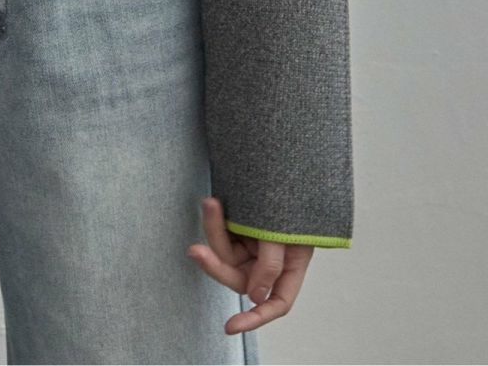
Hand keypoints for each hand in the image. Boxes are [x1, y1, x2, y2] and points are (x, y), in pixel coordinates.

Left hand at [186, 195, 313, 333]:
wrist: (281, 160)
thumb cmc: (291, 197)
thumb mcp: (284, 233)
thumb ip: (271, 265)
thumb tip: (255, 297)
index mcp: (291, 266)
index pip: (275, 302)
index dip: (255, 319)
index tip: (230, 326)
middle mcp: (270, 260)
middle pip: (239, 278)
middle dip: (216, 264)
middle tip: (196, 251)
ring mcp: (253, 245)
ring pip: (226, 254)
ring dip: (214, 232)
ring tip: (210, 203)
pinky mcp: (239, 229)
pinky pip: (222, 234)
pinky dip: (216, 221)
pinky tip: (213, 203)